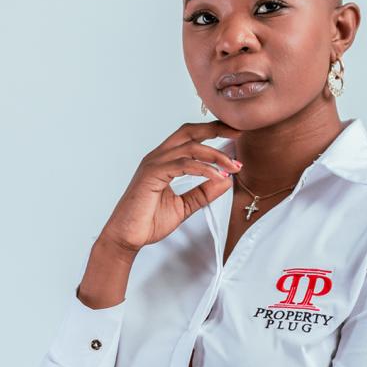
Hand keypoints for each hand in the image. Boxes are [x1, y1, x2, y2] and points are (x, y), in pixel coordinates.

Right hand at [97, 120, 242, 255]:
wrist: (127, 237)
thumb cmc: (148, 221)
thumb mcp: (185, 206)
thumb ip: (204, 192)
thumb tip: (226, 180)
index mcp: (165, 160)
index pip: (190, 136)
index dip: (213, 131)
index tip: (235, 133)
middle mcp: (158, 157)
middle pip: (189, 131)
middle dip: (216, 129)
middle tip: (239, 132)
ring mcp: (154, 164)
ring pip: (190, 148)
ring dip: (215, 155)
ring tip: (233, 167)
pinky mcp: (151, 175)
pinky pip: (182, 164)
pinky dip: (203, 168)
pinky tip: (216, 175)